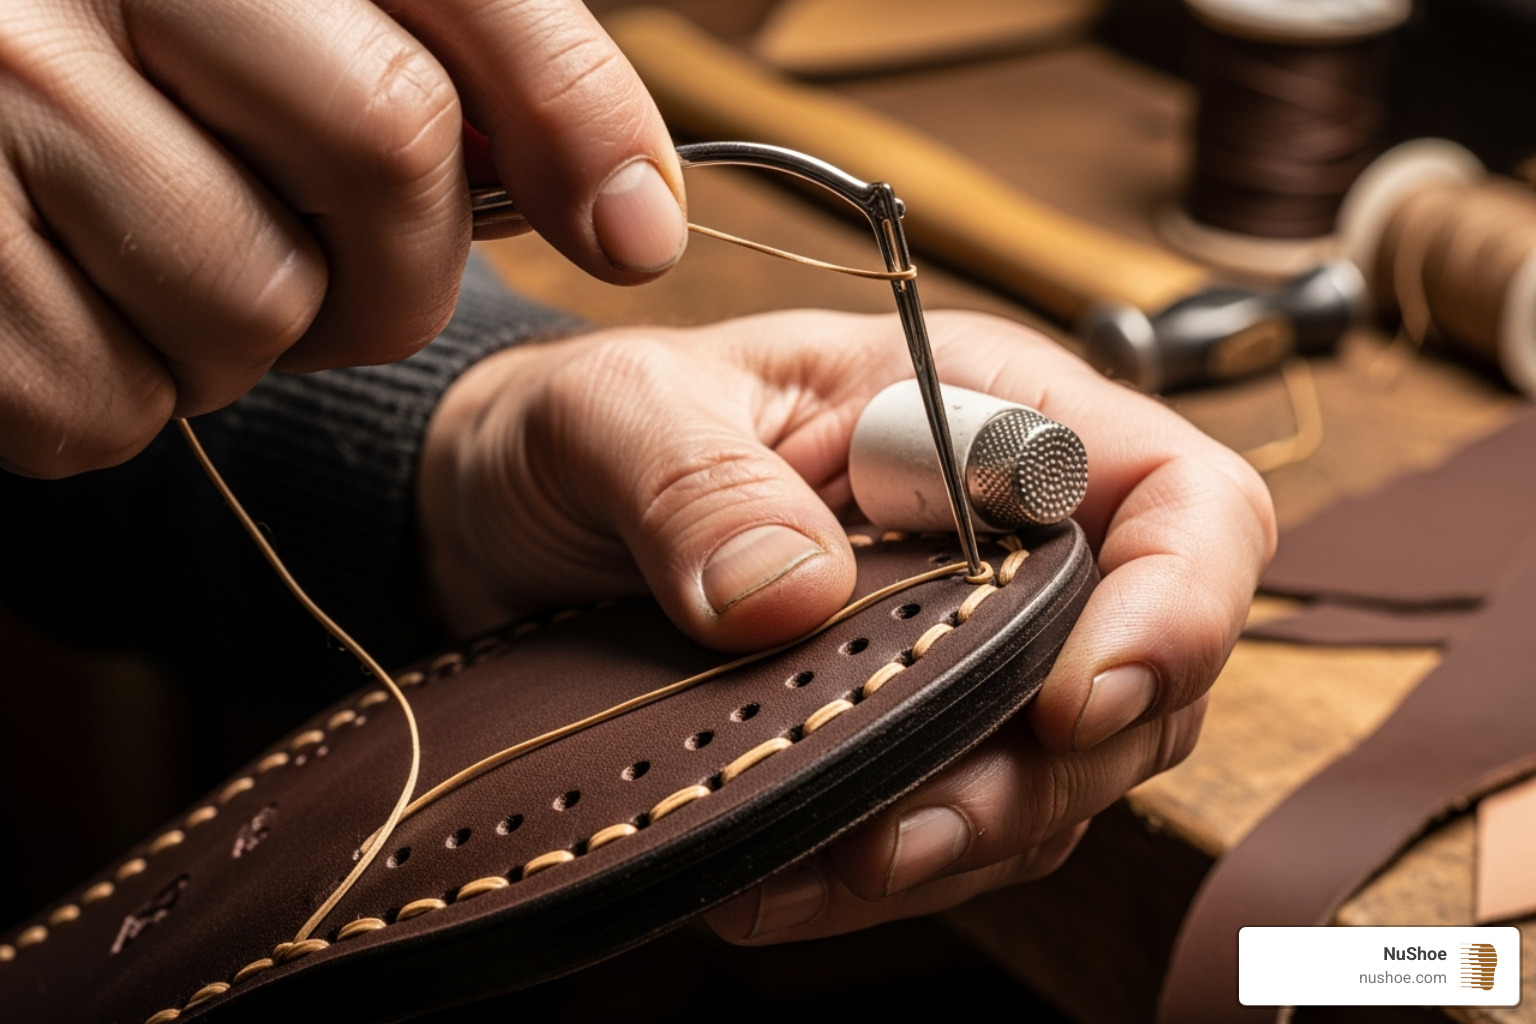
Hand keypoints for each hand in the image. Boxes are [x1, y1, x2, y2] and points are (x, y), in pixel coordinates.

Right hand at [2, 0, 683, 476]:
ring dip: (242, 338)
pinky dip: (123, 393)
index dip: (574, 116)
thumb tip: (635, 229)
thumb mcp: (305, 29)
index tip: (635, 236)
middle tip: (331, 259)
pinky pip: (109, 401)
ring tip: (163, 261)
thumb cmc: (142, 84)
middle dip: (399, 257)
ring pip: (253, 307)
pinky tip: (83, 304)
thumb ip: (481, 73)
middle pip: (385, 141)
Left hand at [418, 309, 1275, 937]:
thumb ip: (692, 477)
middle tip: (915, 830)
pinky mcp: (902, 728)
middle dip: (1054, 769)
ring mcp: (960, 640)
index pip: (1176, 497)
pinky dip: (893, 872)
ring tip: (840, 868)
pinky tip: (786, 883)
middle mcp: (998, 530)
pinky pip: (957, 820)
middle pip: (1145, 666)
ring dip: (972, 839)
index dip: (1175, 605)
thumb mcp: (609, 411)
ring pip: (1061, 770)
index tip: (1069, 702)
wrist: (510, 519)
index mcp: (977, 405)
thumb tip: (791, 592)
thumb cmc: (582, 428)